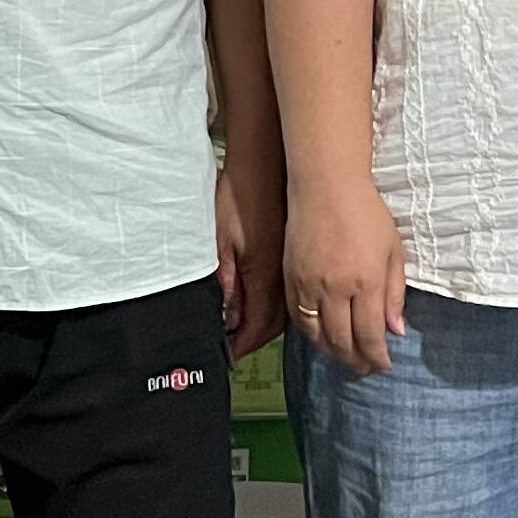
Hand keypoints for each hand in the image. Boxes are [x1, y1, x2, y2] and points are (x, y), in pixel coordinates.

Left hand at [216, 164, 284, 358]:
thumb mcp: (221, 239)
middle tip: (237, 351)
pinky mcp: (296, 254)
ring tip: (251, 336)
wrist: (264, 161)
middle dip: (255, 341)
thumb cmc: (237, 196)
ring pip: (291, 311)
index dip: (241, 344)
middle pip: (274, 325)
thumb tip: (229, 317)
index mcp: (262, 274)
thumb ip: (226, 279)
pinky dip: (285, 307)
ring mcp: (294, 266)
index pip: (256, 325)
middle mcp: (283, 276)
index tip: (229, 356)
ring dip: (270, 327)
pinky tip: (272, 307)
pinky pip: (295, 293)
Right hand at [283, 176, 407, 376]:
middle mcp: (335, 288)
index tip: (384, 365)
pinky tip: (321, 337)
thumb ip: (394, 293)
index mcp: (366, 281)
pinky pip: (297, 317)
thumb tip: (396, 330)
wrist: (325, 186)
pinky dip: (310, 334)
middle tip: (365, 369)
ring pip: (317, 335)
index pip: (370, 335)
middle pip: (342, 341)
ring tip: (344, 358)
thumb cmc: (366, 213)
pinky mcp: (290, 277)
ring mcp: (309, 284)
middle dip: (356, 361)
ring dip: (332, 353)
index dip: (377, 357)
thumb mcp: (393, 251)